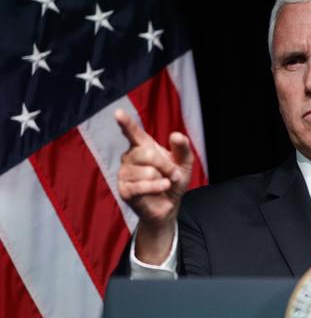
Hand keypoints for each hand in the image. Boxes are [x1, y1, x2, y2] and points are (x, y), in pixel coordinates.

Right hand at [115, 109, 192, 262]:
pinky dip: (156, 187)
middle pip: (147, 154)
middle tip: (173, 174)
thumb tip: (176, 135)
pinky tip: (162, 188)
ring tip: (164, 184)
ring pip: (147, 172)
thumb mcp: (184, 163)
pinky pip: (141, 186)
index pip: (132, 132)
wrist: (170, 204)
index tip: (118, 113)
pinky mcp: (125, 190)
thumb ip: (182, 148)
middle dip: (166, 165)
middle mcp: (130, 157)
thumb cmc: (173, 180)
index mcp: (142, 146)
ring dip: (163, 179)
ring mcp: (125, 174)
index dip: (126, 123)